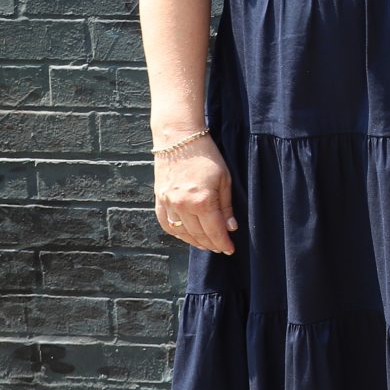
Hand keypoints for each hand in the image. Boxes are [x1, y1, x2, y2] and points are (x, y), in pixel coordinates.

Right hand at [154, 135, 239, 253]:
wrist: (178, 139)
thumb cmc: (206, 156)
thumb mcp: (224, 179)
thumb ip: (226, 206)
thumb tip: (230, 228)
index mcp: (202, 201)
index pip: (214, 231)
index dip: (223, 243)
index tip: (230, 250)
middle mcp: (182, 206)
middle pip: (198, 235)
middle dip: (211, 244)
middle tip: (220, 248)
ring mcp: (168, 204)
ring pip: (182, 233)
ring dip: (195, 241)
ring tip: (206, 244)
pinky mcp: (159, 200)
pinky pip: (166, 225)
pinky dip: (177, 233)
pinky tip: (187, 236)